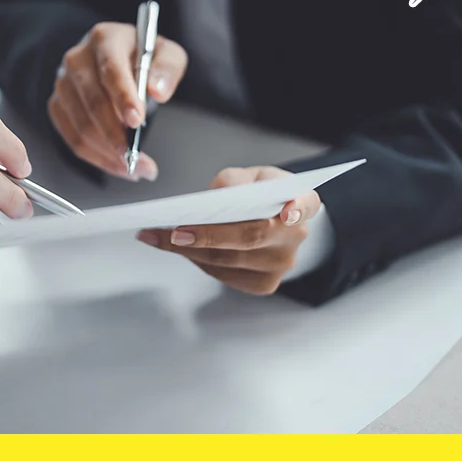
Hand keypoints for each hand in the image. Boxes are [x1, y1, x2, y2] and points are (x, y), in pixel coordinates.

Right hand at [48, 22, 187, 179]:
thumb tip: (157, 91)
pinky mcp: (58, 105)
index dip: (123, 97)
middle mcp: (78, 59)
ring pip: (81, 125)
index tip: (136, 121)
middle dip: (115, 134)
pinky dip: (96, 157)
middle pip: (93, 102)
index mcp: (105, 39)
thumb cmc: (142, 56)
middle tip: (135, 156)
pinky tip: (116, 164)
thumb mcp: (166, 53)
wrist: (119, 58)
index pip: (111, 70)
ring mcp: (63, 83)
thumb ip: (167, 69)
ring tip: (134, 165)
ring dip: (107, 152)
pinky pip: (73, 138)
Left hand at [136, 167, 320, 294]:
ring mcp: (281, 265)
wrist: (273, 219)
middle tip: (173, 231)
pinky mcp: (263, 284)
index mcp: (303, 202)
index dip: (296, 209)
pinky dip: (195, 259)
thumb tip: (214, 197)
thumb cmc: (262, 194)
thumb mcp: (252, 176)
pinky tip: (176, 246)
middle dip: (207, 235)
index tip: (287, 212)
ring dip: (188, 249)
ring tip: (157, 236)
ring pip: (228, 261)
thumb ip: (235, 181)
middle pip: (249, 238)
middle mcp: (296, 237)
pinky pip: (222, 274)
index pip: (304, 205)